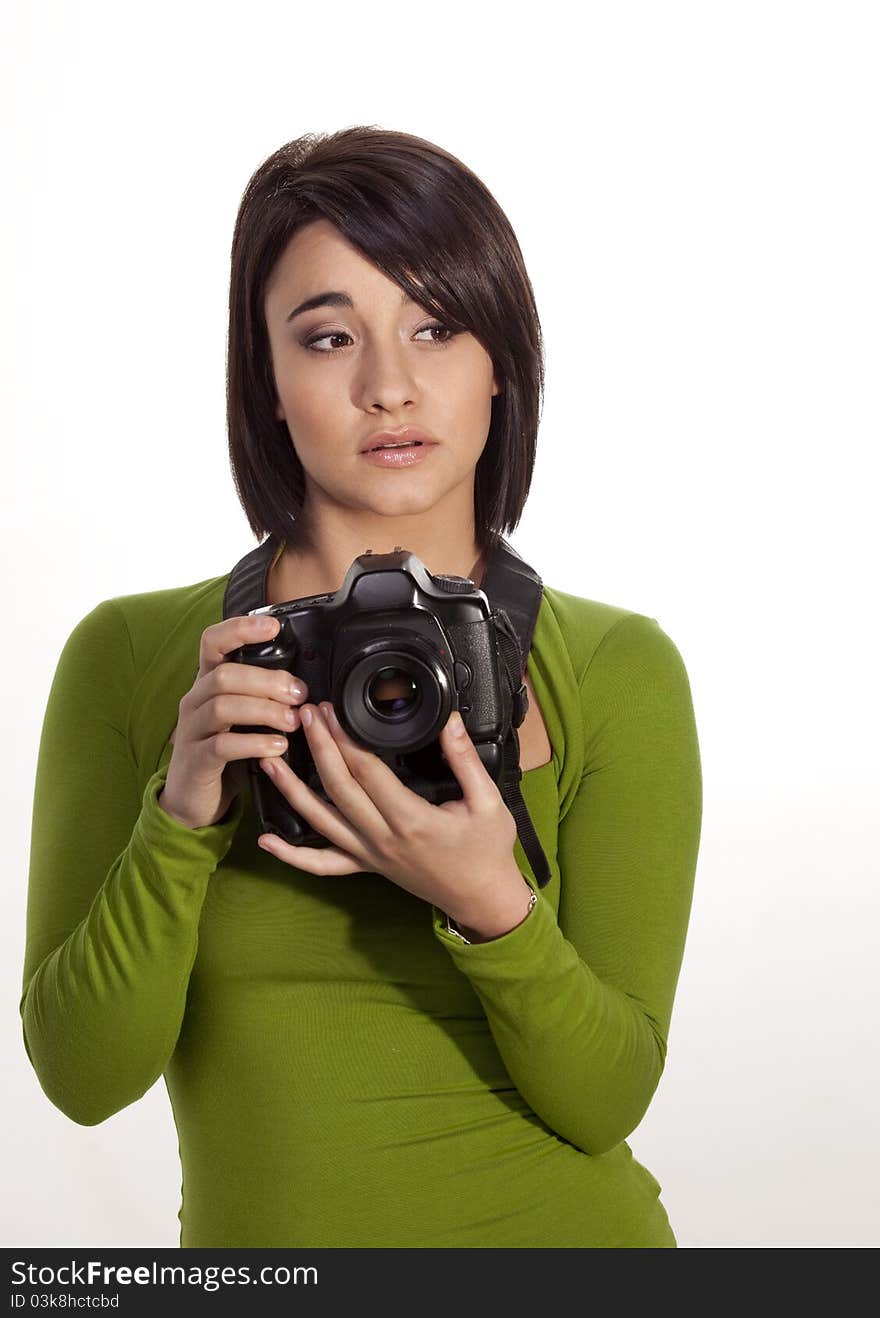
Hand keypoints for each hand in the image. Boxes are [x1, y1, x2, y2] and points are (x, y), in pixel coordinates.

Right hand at [158, 614, 309, 828]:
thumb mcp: (241, 717)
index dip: (240, 629)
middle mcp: (195, 700)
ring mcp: (191, 730)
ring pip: (223, 706)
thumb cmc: (224, 752)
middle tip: (299, 693)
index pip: (213, 642)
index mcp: (207, 683)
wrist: (193, 799)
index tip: (273, 626)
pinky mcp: (196, 760)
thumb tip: (302, 683)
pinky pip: (222, 745)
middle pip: (225, 675)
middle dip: (267, 680)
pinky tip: (277, 747)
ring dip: (264, 710)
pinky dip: (253, 743)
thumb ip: (261, 696)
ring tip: (292, 721)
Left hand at [256, 702, 524, 927]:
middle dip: (319, 747)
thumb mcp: (488, 802)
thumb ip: (465, 759)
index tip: (332, 711)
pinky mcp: (367, 866)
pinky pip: (322, 864)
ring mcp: (370, 856)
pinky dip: (291, 855)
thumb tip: (449, 721)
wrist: (483, 900)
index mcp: (412, 820)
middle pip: (338, 788)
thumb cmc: (488, 852)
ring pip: (320, 822)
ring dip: (291, 790)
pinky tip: (268, 840)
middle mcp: (383, 839)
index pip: (367, 772)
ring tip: (268, 760)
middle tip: (305, 715)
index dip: (345, 738)